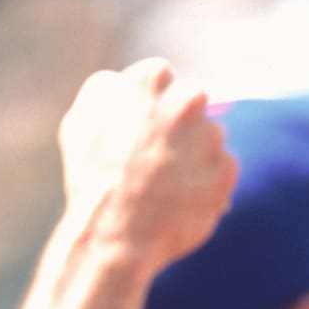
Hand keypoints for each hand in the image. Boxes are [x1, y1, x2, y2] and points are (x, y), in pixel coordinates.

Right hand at [57, 58, 237, 274]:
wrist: (116, 231)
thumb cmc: (93, 175)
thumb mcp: (81, 120)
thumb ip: (107, 91)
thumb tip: (124, 82)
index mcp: (151, 81)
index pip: (161, 76)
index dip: (152, 102)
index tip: (145, 122)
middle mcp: (187, 101)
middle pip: (192, 103)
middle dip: (180, 123)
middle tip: (159, 153)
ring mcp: (211, 136)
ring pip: (210, 137)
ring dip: (195, 154)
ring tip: (166, 184)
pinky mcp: (227, 169)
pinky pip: (222, 169)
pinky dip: (208, 182)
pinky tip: (183, 198)